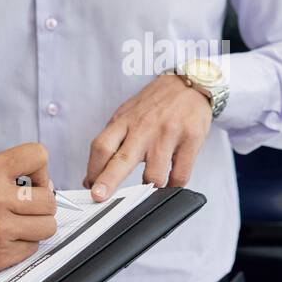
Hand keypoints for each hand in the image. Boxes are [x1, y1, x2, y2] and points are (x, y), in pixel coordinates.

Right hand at [0, 143, 56, 281]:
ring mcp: (0, 229)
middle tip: (26, 206)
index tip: (32, 179)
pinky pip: (33, 247)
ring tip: (19, 223)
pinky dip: (24, 244)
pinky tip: (6, 239)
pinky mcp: (3, 254)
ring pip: (48, 225)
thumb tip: (39, 180)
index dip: (40, 169)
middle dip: (41, 202)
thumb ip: (2, 173)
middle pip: (49, 198)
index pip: (37, 155)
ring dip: (37, 225)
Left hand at [83, 74, 211, 200]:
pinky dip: (173, 186)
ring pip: (154, 174)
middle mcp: (144, 127)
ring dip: (149, 188)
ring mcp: (168, 133)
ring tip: (148, 188)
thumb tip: (92, 177)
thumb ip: (111, 142)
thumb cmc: (155, 104)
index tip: (90, 187)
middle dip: (108, 181)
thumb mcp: (128, 115)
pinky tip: (170, 183)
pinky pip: (180, 174)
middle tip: (100, 197)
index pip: (101, 147)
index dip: (93, 170)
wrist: (188, 84)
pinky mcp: (191, 139)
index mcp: (124, 121)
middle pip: (121, 159)